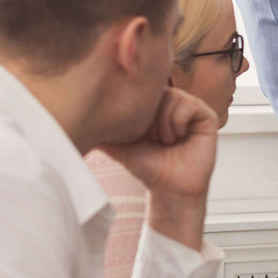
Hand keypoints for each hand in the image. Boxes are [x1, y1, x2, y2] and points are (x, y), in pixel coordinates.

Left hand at [101, 87, 217, 200]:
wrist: (167, 188)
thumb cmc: (145, 166)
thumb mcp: (116, 142)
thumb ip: (99, 126)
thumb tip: (70, 117)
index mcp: (155, 103)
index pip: (142, 88)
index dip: (136, 111)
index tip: (138, 134)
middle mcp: (174, 100)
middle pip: (156, 90)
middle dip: (148, 119)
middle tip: (152, 139)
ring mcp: (191, 106)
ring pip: (171, 97)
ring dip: (162, 124)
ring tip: (165, 141)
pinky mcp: (206, 115)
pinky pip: (187, 105)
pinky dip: (176, 124)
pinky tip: (178, 139)